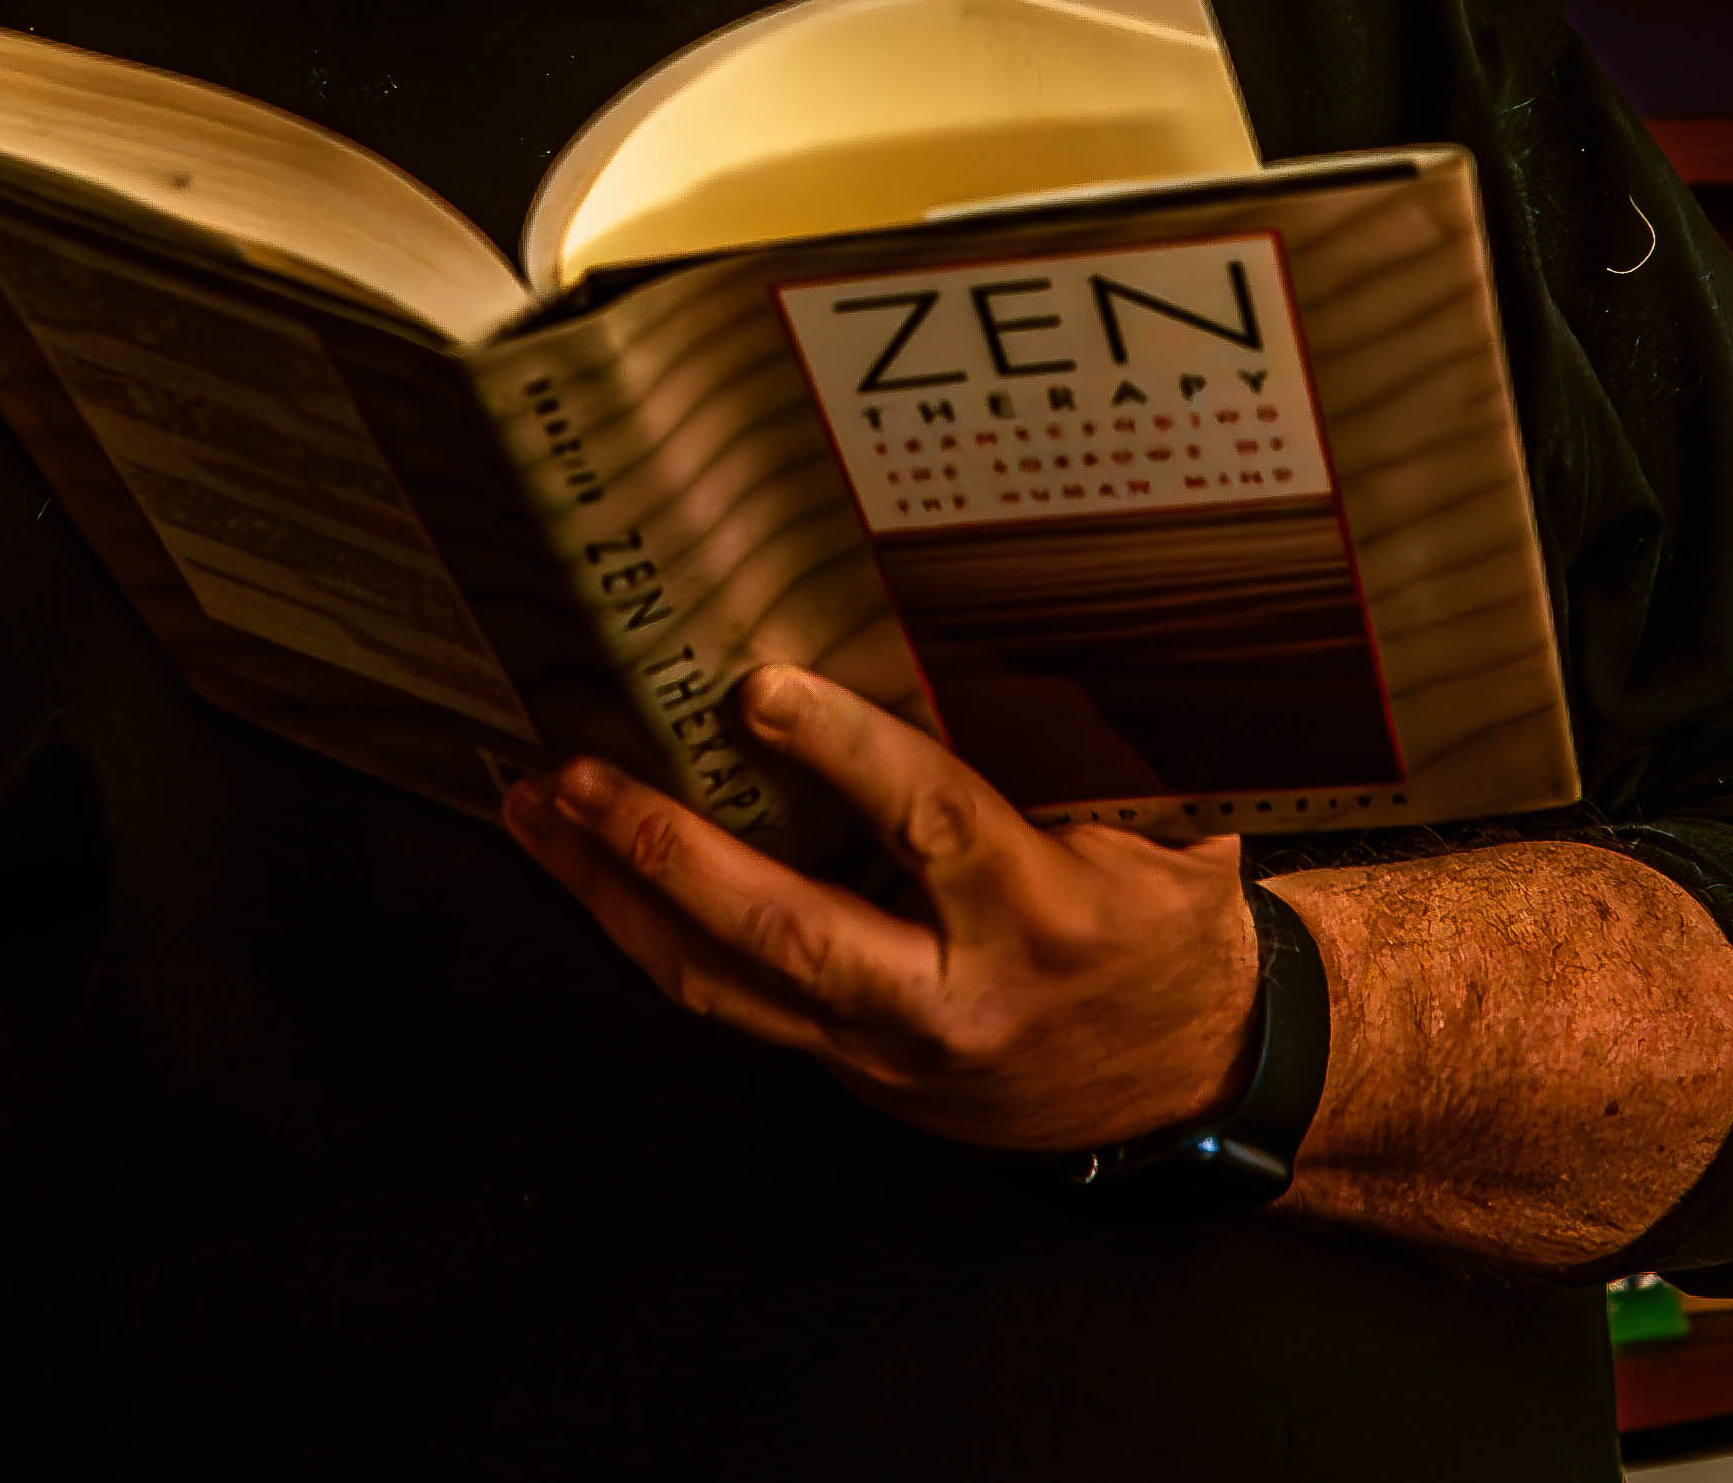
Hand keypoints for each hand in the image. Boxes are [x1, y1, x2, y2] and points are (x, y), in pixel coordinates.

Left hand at [498, 662, 1256, 1154]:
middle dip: (663, 852)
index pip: (928, 821)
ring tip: (533, 814)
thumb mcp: (1133, 837)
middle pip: (784, 932)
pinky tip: (591, 881)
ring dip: (611, 899)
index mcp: (1035, 913)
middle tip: (575, 775)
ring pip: (725, 985)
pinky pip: (735, 1006)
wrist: (1198, 1084)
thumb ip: (1029, 769)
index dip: (841, 752)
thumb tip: (914, 648)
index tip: (758, 686)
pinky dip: (651, 939)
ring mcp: (889, 1055)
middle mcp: (950, 997)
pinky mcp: (854, 1077)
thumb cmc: (1164, 933)